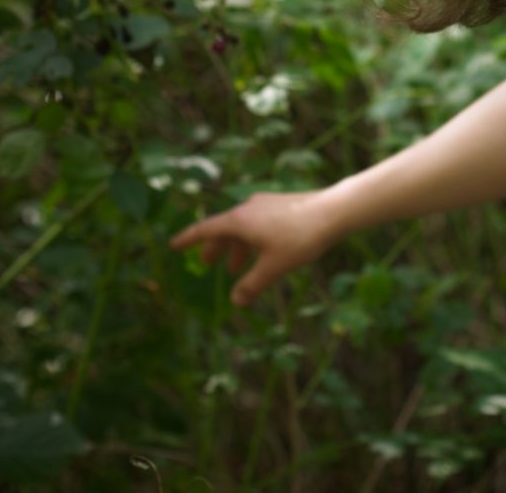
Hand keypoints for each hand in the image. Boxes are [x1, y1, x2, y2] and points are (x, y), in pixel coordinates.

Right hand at [169, 190, 338, 306]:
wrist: (333, 210)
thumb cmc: (299, 238)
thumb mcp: (273, 267)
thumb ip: (252, 285)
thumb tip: (236, 301)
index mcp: (239, 220)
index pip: (205, 229)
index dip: (188, 239)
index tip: (173, 245)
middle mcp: (248, 208)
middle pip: (223, 228)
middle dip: (214, 247)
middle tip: (207, 263)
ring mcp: (265, 204)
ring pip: (242, 227)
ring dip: (235, 247)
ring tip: (236, 267)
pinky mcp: (280, 205)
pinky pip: (257, 223)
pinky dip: (251, 240)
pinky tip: (262, 253)